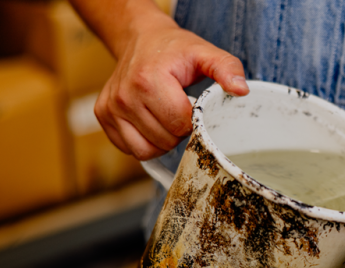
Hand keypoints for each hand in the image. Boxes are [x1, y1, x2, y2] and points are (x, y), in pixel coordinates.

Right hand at [95, 19, 248, 159]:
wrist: (141, 39)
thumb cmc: (175, 50)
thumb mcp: (204, 53)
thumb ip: (226, 69)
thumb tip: (241, 90)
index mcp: (148, 80)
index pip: (180, 124)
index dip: (194, 121)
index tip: (194, 105)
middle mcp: (124, 96)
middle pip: (165, 140)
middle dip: (179, 132)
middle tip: (181, 110)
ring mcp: (110, 108)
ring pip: (146, 151)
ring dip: (163, 141)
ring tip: (167, 117)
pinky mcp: (104, 117)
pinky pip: (131, 149)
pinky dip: (146, 143)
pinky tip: (152, 123)